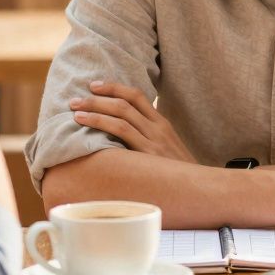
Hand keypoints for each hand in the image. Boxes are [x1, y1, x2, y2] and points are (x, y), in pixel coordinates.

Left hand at [70, 81, 195, 162]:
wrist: (198, 189)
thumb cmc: (177, 174)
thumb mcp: (166, 150)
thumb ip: (148, 139)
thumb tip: (120, 136)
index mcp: (162, 123)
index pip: (137, 96)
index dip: (114, 87)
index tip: (94, 86)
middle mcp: (158, 128)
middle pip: (125, 103)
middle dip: (98, 98)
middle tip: (76, 99)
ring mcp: (154, 141)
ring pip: (121, 116)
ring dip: (95, 111)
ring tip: (75, 112)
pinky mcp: (148, 154)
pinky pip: (123, 134)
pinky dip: (102, 126)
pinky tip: (86, 127)